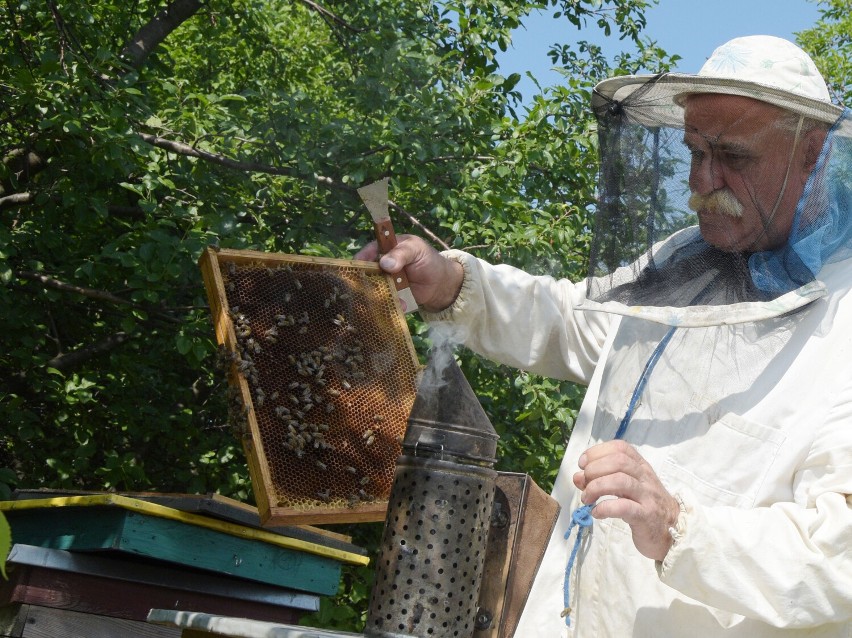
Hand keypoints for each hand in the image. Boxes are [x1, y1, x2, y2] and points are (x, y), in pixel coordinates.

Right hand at [355, 235, 463, 312]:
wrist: (441, 284)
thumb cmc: (428, 260)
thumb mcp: (416, 251)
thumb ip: (401, 254)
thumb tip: (384, 264)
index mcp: (386, 249)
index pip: (369, 251)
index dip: (361, 258)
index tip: (358, 266)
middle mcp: (381, 266)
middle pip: (366, 272)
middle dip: (365, 280)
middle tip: (367, 285)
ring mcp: (385, 282)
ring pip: (373, 288)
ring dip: (376, 294)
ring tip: (382, 298)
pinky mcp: (390, 296)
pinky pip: (384, 300)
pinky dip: (388, 304)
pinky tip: (398, 305)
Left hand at [572, 440, 679, 560]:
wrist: (673, 530)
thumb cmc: (644, 505)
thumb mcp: (624, 488)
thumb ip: (601, 479)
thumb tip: (577, 476)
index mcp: (640, 466)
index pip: (620, 447)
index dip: (597, 452)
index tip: (582, 464)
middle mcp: (645, 477)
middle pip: (618, 461)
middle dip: (594, 469)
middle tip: (584, 484)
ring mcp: (647, 496)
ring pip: (620, 481)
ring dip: (596, 487)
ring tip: (587, 499)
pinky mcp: (646, 516)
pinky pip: (624, 507)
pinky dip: (604, 508)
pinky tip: (596, 512)